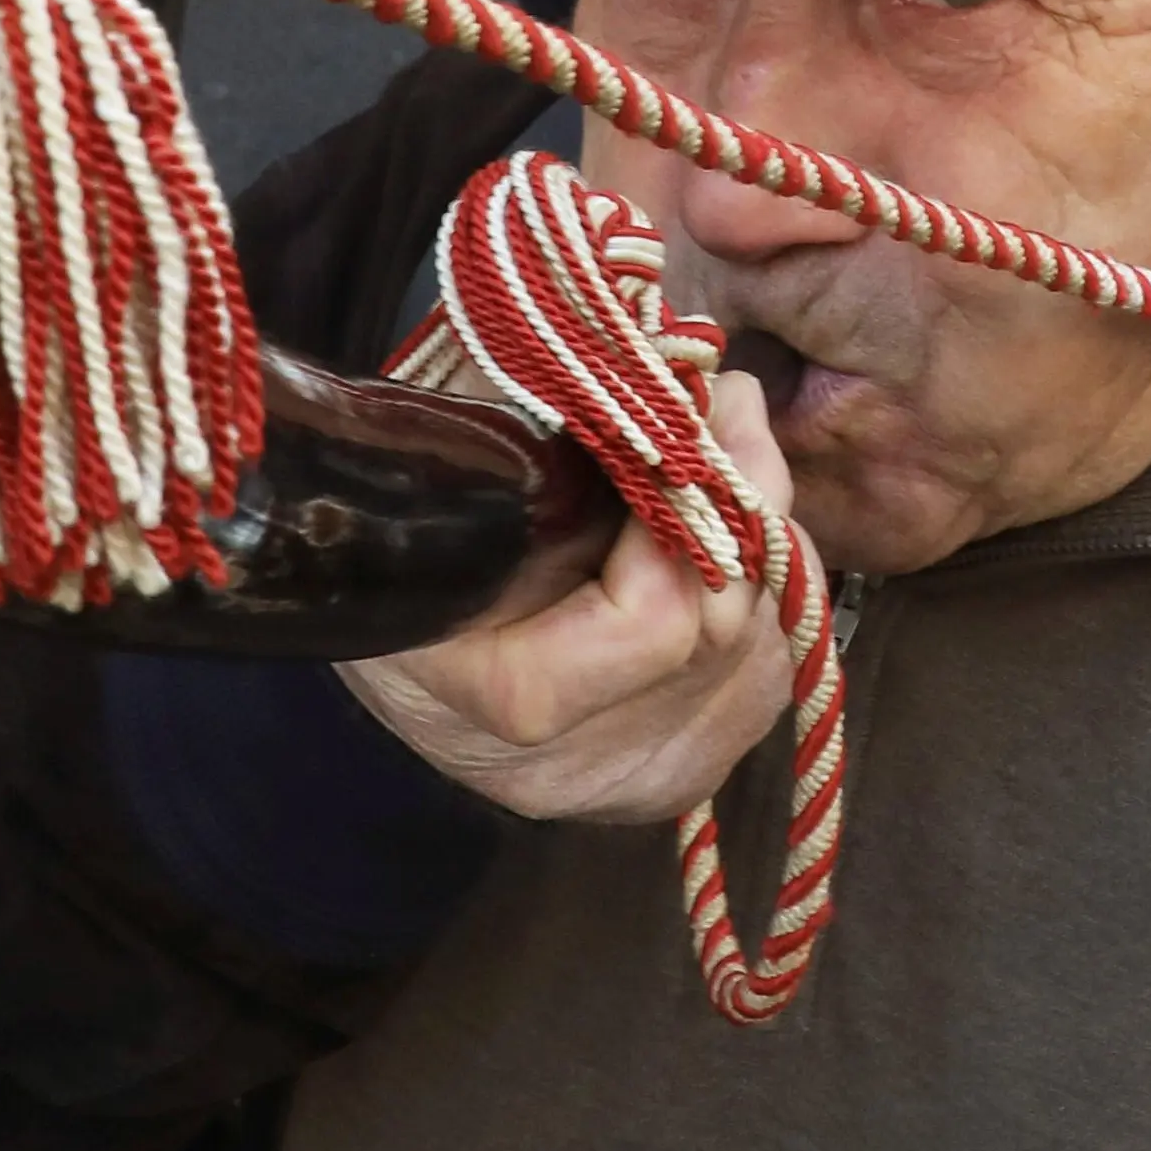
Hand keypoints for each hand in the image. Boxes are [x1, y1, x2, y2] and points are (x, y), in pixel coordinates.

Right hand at [336, 372, 800, 823]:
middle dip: (738, 506)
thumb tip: (674, 367)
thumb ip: (558, 426)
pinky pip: (767, 678)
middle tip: (726, 404)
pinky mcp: (682, 777)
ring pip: (764, 652)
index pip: (657, 624)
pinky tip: (712, 545)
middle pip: (724, 633)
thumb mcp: (454, 460)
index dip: (688, 508)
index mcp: (503, 696)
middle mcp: (577, 767)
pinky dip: (756, 600)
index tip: (688, 411)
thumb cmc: (411, 520)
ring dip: (755, 549)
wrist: (383, 626)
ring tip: (717, 462)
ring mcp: (634, 784)